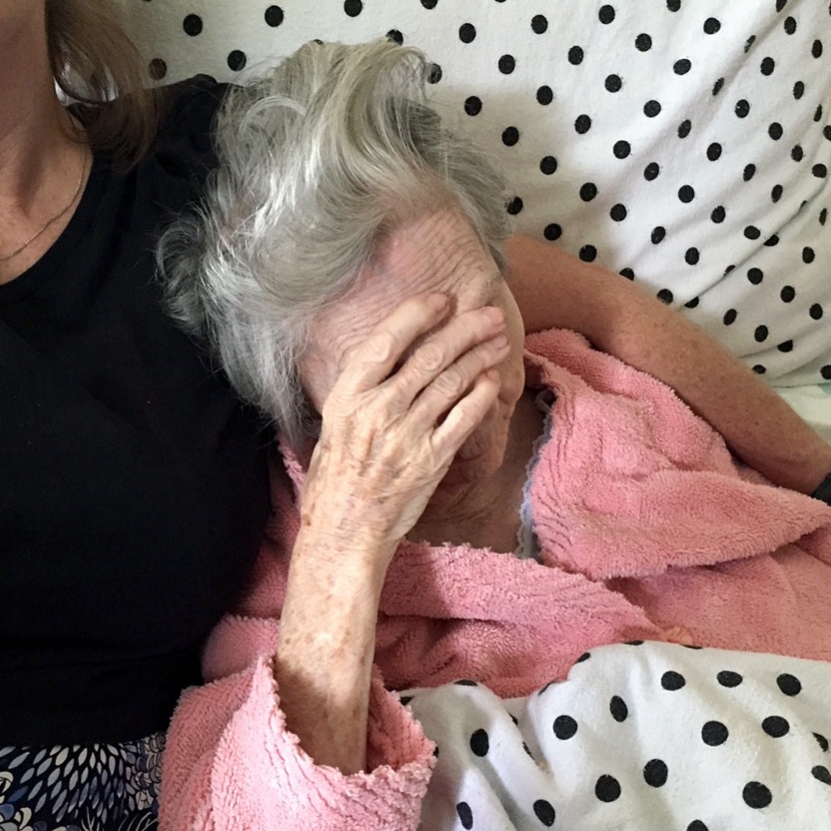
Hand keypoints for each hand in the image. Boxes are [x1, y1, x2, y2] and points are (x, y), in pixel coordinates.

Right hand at [300, 293, 508, 559]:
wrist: (344, 531)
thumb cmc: (334, 481)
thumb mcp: (332, 426)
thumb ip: (359, 393)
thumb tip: (386, 359)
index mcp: (347, 398)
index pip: (386, 342)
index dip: (417, 314)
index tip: (441, 299)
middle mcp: (378, 411)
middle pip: (429, 356)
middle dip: (465, 329)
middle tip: (488, 313)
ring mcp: (407, 435)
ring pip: (452, 382)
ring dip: (479, 356)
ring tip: (497, 340)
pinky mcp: (431, 460)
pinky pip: (464, 418)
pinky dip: (481, 395)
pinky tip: (492, 380)